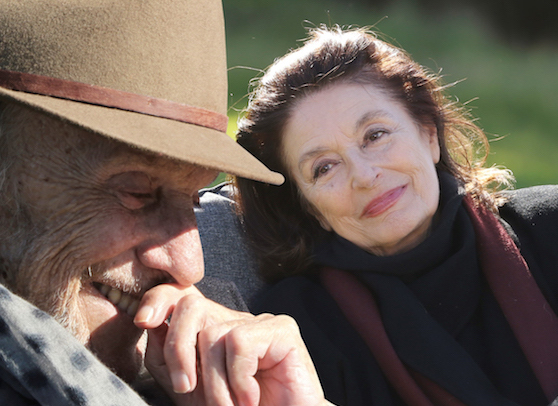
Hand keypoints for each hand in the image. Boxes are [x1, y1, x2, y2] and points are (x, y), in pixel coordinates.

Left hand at [134, 284, 332, 405]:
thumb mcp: (191, 391)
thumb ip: (168, 361)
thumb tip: (151, 326)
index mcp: (212, 329)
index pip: (180, 295)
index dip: (158, 298)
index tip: (143, 321)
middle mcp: (235, 320)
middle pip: (190, 306)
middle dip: (178, 350)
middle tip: (187, 390)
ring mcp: (259, 322)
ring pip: (212, 335)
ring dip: (214, 384)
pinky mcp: (283, 330)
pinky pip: (239, 342)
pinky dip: (238, 380)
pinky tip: (250, 397)